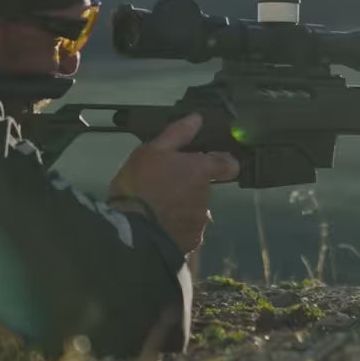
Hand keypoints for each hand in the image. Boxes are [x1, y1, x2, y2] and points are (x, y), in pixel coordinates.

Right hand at [106, 112, 239, 254]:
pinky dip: (178, 227)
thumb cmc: (140, 184)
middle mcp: (206, 196)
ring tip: (158, 208)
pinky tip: (159, 225)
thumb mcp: (151, 151)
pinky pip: (188, 230)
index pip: (229, 165)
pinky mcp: (191, 242)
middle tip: (164, 186)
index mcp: (200, 171)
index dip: (224, 163)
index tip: (212, 162)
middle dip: (190, 186)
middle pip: (205, 188)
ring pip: (196, 210)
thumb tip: (198, 118)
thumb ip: (177, 134)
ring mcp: (200, 221)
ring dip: (183, 207)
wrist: (130, 231)